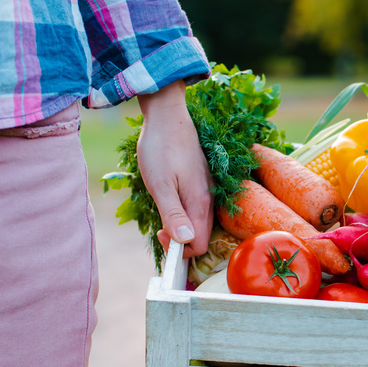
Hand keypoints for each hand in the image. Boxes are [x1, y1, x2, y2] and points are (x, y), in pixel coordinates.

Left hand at [136, 80, 212, 258]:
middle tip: (158, 224)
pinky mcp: (203, 184)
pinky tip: (169, 199)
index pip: (199, 245)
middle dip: (180, 240)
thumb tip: (185, 241)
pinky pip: (197, 209)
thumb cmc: (160, 149)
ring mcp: (207, 191)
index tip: (160, 232)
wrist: (168, 117)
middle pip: (201, 236)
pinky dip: (184, 213)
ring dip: (181, 226)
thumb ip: (174, 215)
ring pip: (199, 223)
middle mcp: (209, 201)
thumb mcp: (160, 185)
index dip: (179, 249)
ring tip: (162, 210)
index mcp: (200, 204)